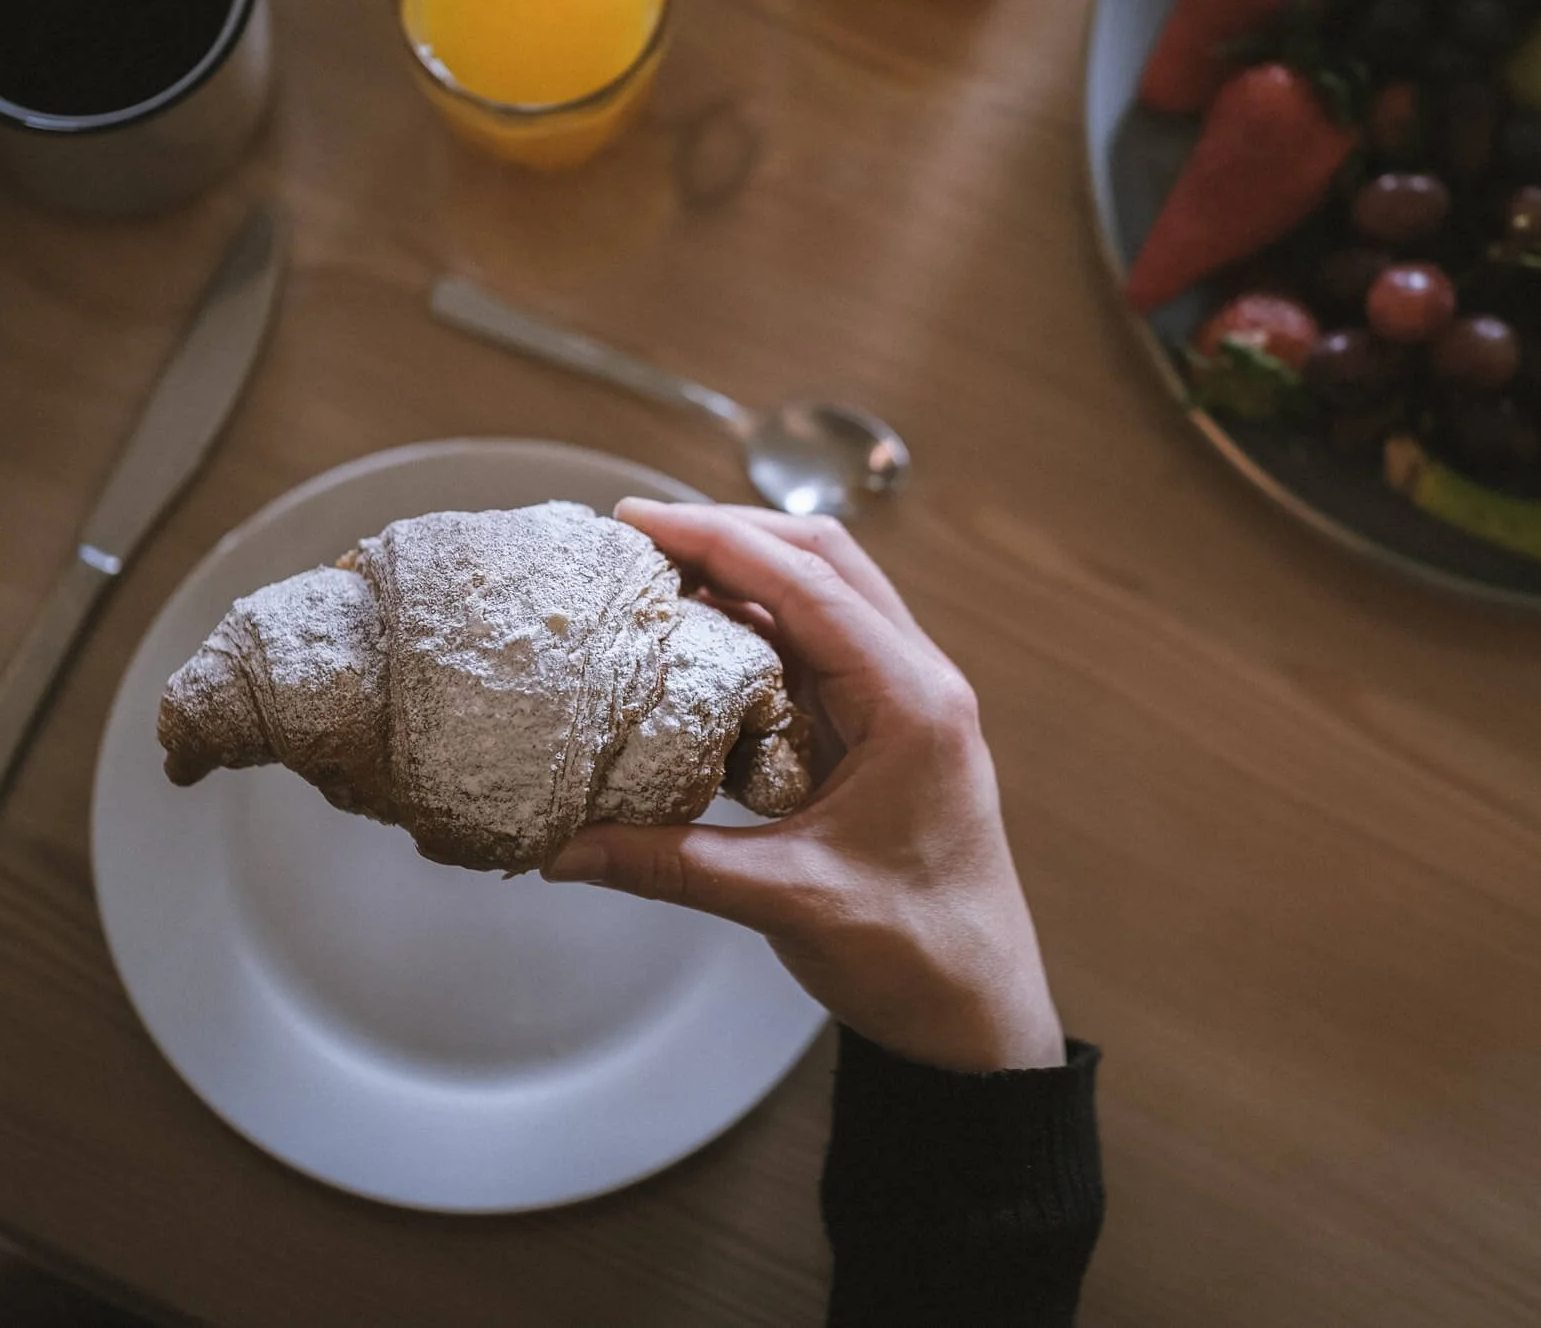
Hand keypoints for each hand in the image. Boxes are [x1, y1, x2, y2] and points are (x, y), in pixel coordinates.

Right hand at [542, 501, 1066, 1073]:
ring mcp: (905, 704)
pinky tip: (698, 645)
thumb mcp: (787, 902)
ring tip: (655, 577)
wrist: (978, 1018)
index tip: (638, 522)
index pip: (808, 584)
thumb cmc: (917, 956)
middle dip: (730, 536)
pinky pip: (818, 654)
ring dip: (745, 577)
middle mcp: (917, 685)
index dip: (719, 540)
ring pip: (823, 601)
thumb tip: (562, 849)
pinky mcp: (885, 733)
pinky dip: (759, 631)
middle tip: (636, 538)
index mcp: (913, 703)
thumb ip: (671, 867)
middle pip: (822, 564)